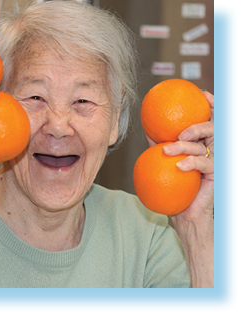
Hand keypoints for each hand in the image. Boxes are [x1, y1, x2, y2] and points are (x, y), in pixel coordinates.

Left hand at [162, 91, 213, 222]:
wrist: (185, 213)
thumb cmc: (176, 188)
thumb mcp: (167, 162)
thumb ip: (161, 144)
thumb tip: (148, 129)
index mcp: (205, 142)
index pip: (212, 120)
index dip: (212, 105)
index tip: (201, 95)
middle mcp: (214, 150)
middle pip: (214, 129)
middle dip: (198, 126)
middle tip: (180, 132)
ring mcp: (217, 162)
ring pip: (205, 146)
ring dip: (185, 145)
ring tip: (167, 149)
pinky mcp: (216, 175)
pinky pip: (204, 164)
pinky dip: (190, 162)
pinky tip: (178, 165)